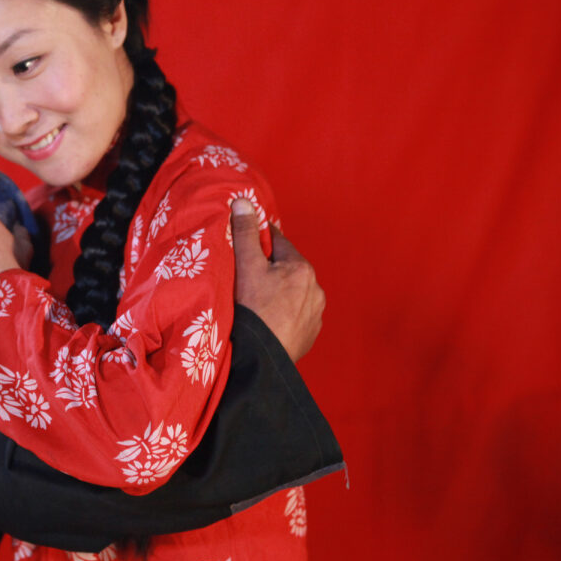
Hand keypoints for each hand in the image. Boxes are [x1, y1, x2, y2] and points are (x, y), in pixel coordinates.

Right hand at [230, 199, 323, 361]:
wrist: (261, 359)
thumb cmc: (253, 310)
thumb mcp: (245, 267)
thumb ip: (245, 233)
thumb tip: (244, 201)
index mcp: (301, 268)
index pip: (278, 242)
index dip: (259, 242)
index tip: (245, 247)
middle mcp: (316, 289)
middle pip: (287, 268)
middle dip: (270, 269)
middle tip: (246, 279)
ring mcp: (316, 314)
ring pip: (294, 292)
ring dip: (280, 292)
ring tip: (257, 303)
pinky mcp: (311, 333)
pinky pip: (297, 315)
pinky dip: (285, 313)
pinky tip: (268, 320)